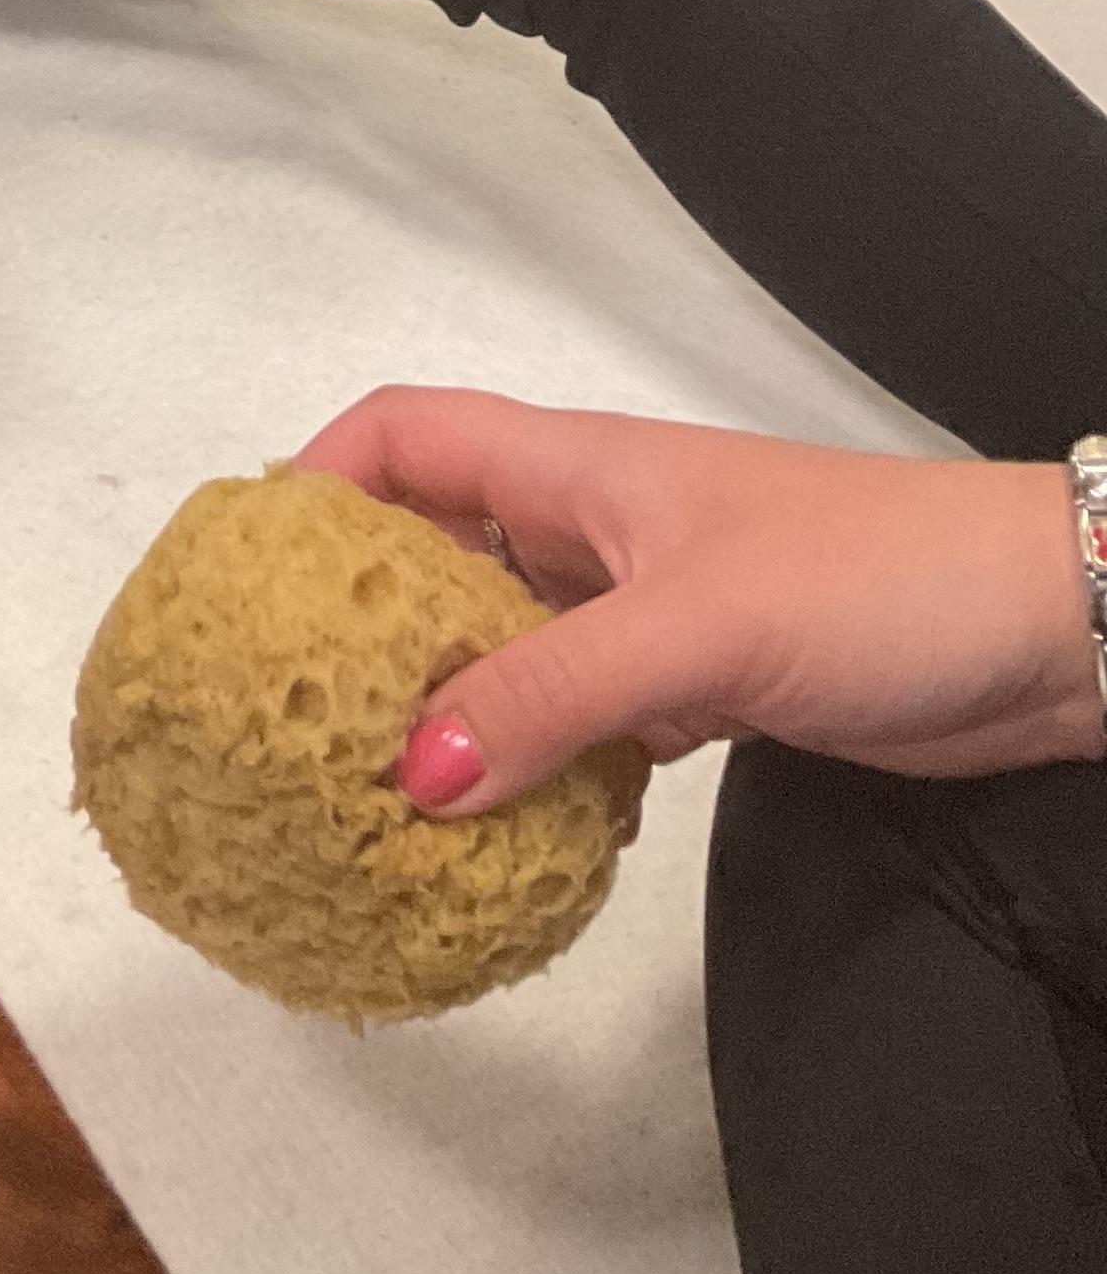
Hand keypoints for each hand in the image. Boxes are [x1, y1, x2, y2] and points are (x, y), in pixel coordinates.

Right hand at [295, 390, 1105, 810]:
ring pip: (503, 649)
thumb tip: (410, 776)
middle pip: (434, 550)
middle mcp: (594, 530)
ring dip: (445, 712)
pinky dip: (534, 770)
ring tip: (372, 798)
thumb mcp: (697, 631)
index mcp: (576, 468)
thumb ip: (551, 696)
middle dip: (358, 624)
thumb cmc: (873, 581)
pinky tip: (505, 838)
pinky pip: (576, 724)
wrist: (1050, 633)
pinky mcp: (700, 689)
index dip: (314, 481)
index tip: (248, 576)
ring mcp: (646, 611)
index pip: (404, 435)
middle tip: (287, 720)